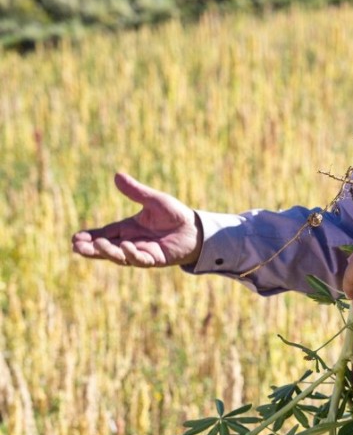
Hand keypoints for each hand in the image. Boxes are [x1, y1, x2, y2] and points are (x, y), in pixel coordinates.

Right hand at [71, 172, 202, 267]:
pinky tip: (126, 247)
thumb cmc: (174, 215)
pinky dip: (133, 254)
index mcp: (127, 229)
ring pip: (121, 257)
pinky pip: (141, 259)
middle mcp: (131, 242)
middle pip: (107, 249)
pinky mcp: (156, 259)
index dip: (89, 238)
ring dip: (109, 252)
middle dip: (92, 249)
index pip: (104, 234)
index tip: (74, 240)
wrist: (195, 229)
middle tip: (76, 248)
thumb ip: (135, 191)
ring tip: (98, 245)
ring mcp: (142, 252)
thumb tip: (117, 175)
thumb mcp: (153, 200)